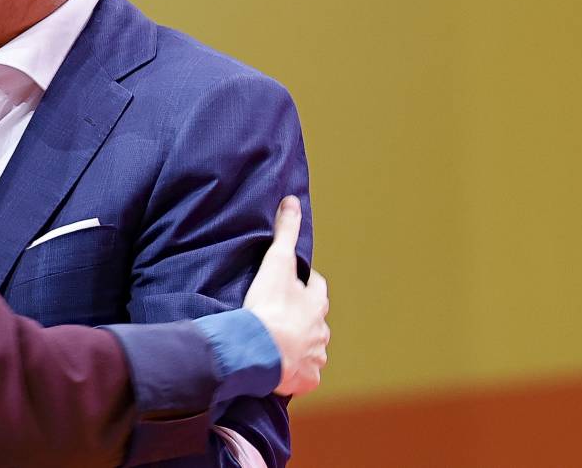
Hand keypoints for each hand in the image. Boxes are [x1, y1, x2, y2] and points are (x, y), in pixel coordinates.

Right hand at [243, 195, 329, 397]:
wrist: (260, 350)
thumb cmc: (269, 306)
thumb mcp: (276, 263)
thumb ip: (285, 232)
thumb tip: (292, 201)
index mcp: (316, 302)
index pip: (316, 287)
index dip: (305, 283)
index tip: (293, 282)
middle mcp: (321, 330)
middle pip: (316, 320)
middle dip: (304, 317)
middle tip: (282, 315)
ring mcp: (315, 356)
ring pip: (312, 348)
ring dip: (301, 345)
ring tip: (279, 343)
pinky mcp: (306, 379)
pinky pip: (305, 375)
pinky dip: (297, 372)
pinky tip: (283, 368)